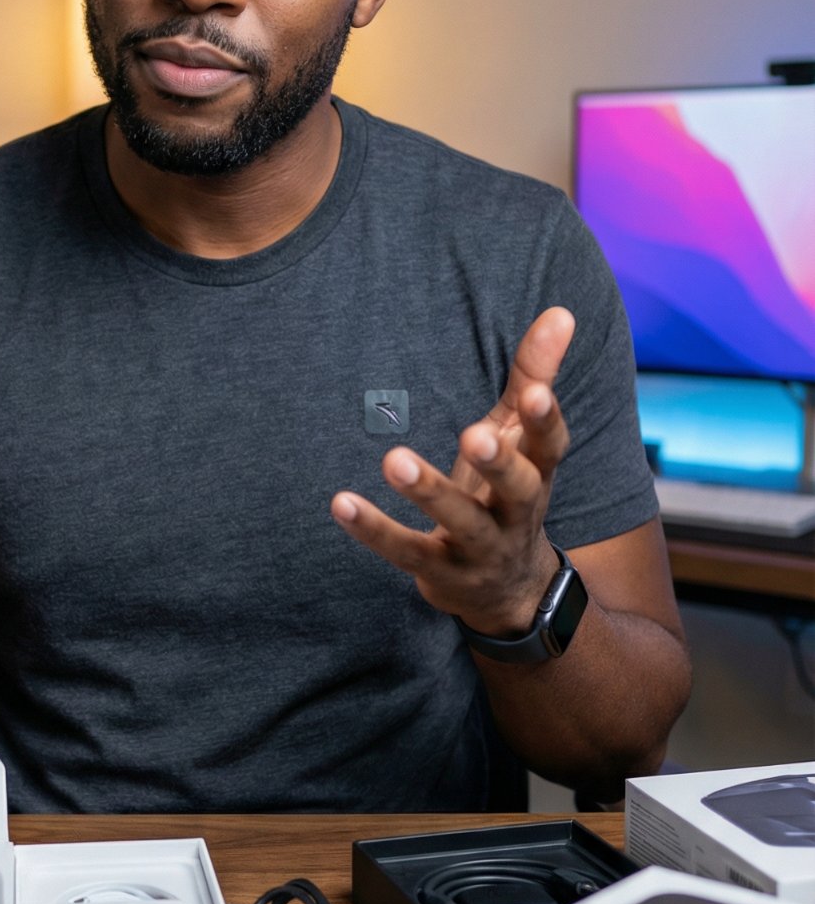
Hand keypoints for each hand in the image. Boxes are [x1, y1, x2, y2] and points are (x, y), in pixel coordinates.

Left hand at [330, 307, 575, 636]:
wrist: (509, 591)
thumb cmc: (508, 492)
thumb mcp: (522, 436)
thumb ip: (536, 375)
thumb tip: (561, 312)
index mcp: (539, 473)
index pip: (551, 447)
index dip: (546, 421)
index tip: (536, 394)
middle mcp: (518, 514)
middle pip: (518, 490)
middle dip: (499, 464)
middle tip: (475, 434)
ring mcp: (481, 549)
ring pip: (461, 523)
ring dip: (430, 493)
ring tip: (395, 460)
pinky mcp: (441, 572)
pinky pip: (407, 551)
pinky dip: (374, 530)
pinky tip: (341, 502)